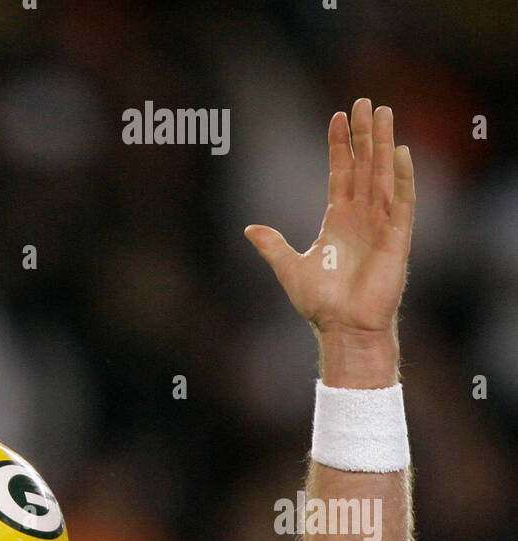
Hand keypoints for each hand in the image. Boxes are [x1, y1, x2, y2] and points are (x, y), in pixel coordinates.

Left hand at [244, 100, 414, 340]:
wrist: (342, 327)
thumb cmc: (320, 303)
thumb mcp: (289, 269)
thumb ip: (273, 246)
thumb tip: (249, 229)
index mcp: (338, 220)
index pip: (341, 173)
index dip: (339, 146)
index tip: (337, 117)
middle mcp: (361, 216)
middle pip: (364, 165)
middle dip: (364, 134)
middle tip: (363, 101)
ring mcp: (381, 224)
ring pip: (383, 175)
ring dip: (383, 144)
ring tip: (383, 112)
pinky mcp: (397, 237)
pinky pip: (401, 201)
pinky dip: (401, 177)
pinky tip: (399, 152)